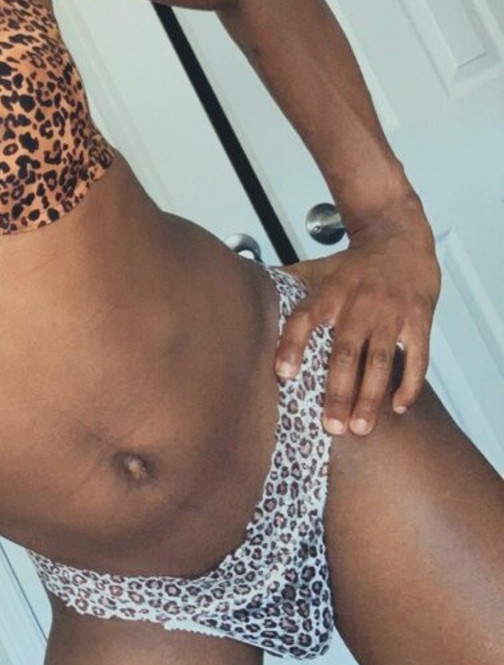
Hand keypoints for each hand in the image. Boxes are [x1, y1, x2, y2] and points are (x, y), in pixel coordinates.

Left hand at [275, 194, 439, 435]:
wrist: (400, 237)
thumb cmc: (355, 263)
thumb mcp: (318, 269)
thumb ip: (287, 286)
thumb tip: (246, 291)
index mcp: (330, 293)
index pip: (305, 319)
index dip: (293, 346)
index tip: (283, 375)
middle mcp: (358, 304)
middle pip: (345, 353)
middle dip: (338, 392)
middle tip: (330, 426)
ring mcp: (390, 313)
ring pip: (380, 361)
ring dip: (370, 397)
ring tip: (359, 427)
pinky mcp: (419, 319)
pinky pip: (417, 358)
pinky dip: (409, 385)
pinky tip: (398, 407)